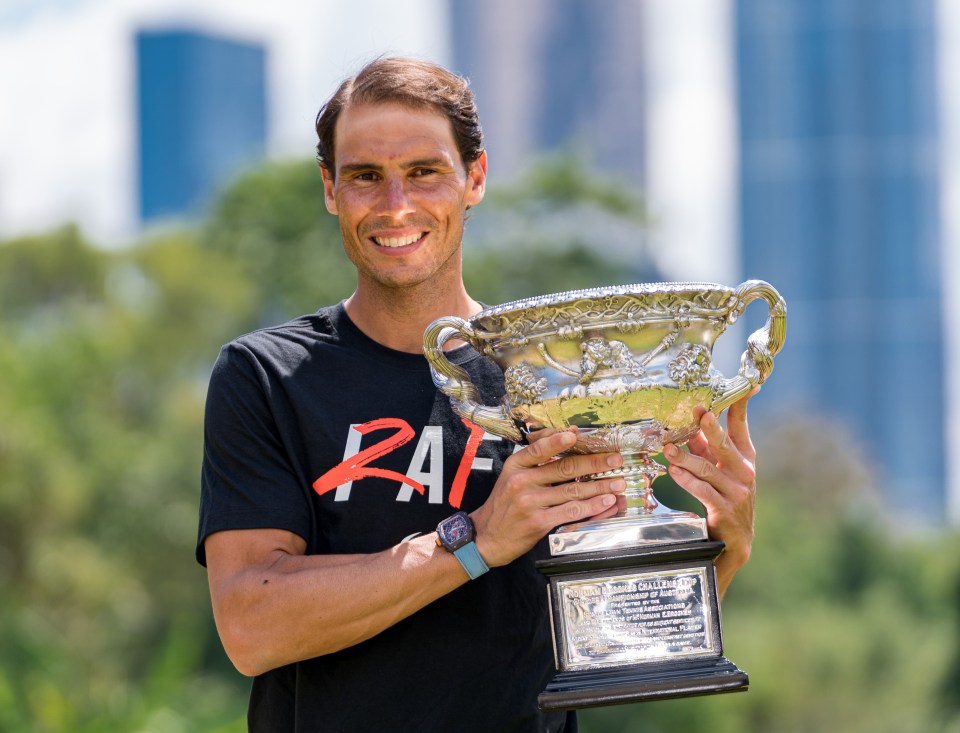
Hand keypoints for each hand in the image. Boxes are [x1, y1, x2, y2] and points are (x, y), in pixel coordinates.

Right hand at [471, 429, 625, 566]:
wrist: (486, 537)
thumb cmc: (504, 505)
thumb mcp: (512, 475)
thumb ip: (535, 459)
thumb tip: (567, 437)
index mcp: (515, 465)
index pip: (539, 449)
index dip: (558, 440)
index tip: (577, 434)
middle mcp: (522, 482)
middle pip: (564, 468)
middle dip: (594, 463)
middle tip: (615, 459)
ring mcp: (530, 503)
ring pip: (573, 490)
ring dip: (600, 486)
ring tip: (618, 482)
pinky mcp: (539, 522)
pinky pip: (571, 512)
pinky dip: (592, 506)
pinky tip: (606, 501)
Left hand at [663, 388, 758, 597]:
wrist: (734, 541)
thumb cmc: (724, 498)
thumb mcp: (718, 469)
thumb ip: (704, 447)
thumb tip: (690, 421)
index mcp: (745, 457)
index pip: (741, 425)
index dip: (742, 404)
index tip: (748, 384)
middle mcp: (744, 471)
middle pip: (726, 444)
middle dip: (711, 428)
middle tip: (699, 412)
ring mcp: (737, 491)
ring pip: (708, 468)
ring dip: (686, 457)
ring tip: (667, 449)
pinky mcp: (725, 509)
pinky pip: (703, 491)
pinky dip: (687, 480)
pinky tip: (673, 472)